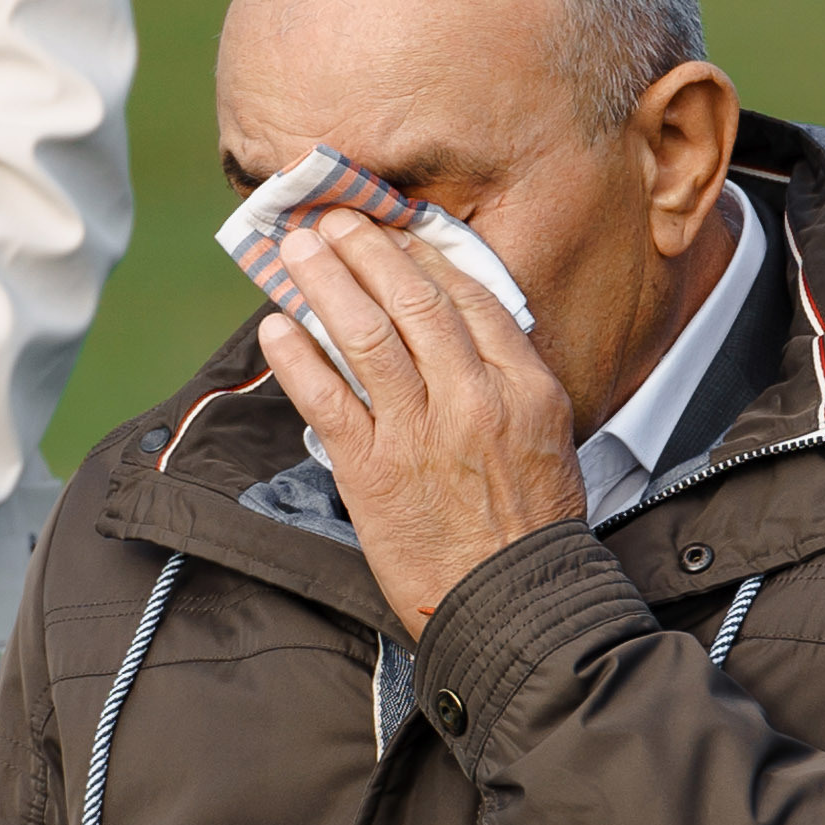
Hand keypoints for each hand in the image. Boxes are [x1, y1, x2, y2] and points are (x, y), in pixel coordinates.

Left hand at [258, 214, 586, 634]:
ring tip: (296, 251)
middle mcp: (473, 399)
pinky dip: (298, 360)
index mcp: (523, 385)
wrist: (514, 604)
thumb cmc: (531, 524)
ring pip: (366, 338)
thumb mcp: (547, 435)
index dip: (421, 253)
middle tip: (333, 221)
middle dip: (366, 250)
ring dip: (325, 284)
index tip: (391, 229)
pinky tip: (277, 329)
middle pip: (412, 301)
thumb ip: (507, 378)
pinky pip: (327, 401)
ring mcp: (421, 434)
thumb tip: (460, 327)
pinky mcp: (374, 473)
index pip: (468, 296)